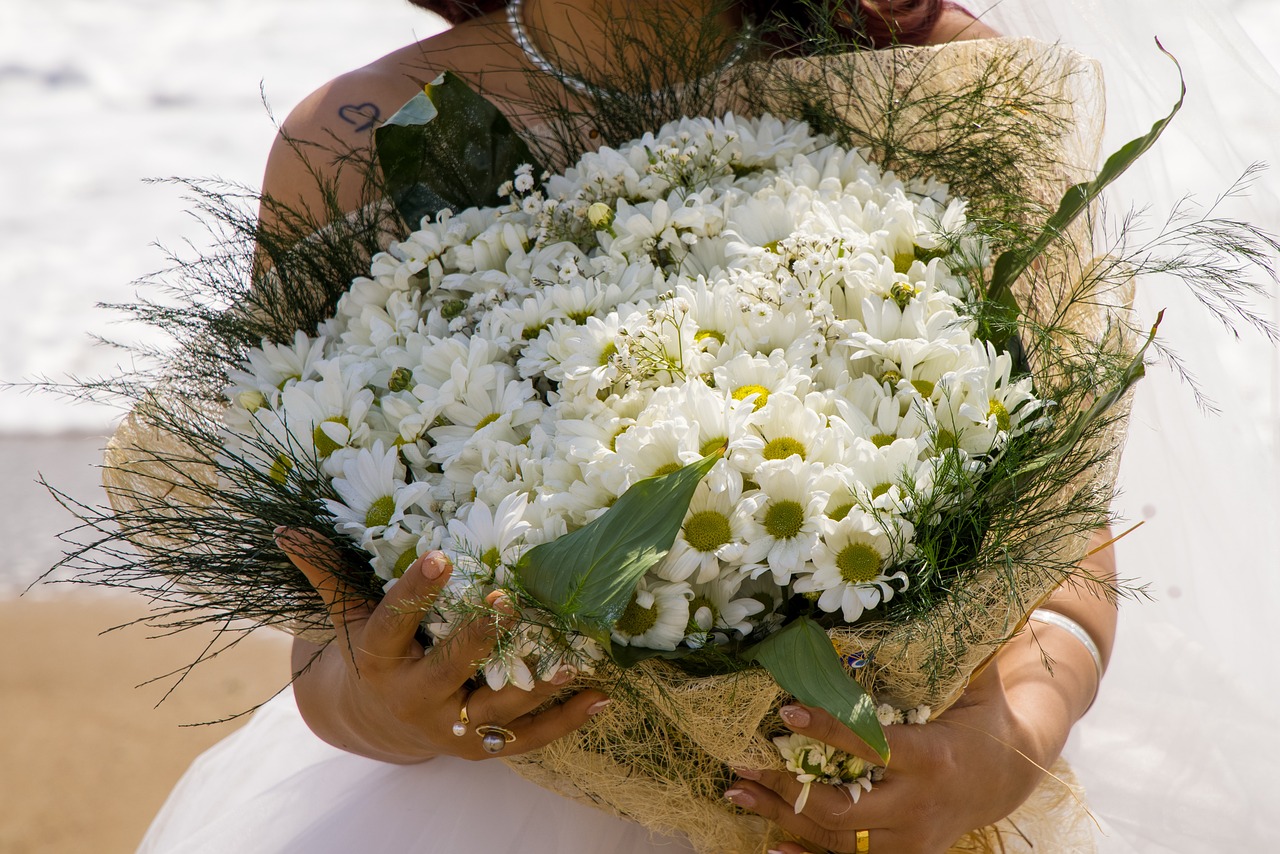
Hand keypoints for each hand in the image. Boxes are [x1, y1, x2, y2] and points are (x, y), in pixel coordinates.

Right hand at [278, 528, 610, 763]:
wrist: (374, 722)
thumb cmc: (369, 651)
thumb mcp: (346, 615)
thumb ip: (326, 572)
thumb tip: (286, 531)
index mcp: (379, 659)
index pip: (392, 623)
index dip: (414, 592)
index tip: (440, 555)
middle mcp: (413, 696)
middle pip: (446, 671)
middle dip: (476, 642)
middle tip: (507, 606)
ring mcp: (451, 726)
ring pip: (496, 711)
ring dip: (536, 685)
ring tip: (574, 657)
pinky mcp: (483, 747)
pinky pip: (528, 739)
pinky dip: (566, 720)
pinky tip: (602, 695)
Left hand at [725, 660, 1049, 853]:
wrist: (1009, 777)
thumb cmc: (982, 715)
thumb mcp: (973, 680)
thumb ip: (946, 650)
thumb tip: (918, 598)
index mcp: (935, 758)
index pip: (873, 747)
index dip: (829, 730)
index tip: (786, 709)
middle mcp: (920, 807)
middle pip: (843, 810)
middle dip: (788, 788)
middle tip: (743, 763)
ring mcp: (912, 841)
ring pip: (838, 840)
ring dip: (782, 818)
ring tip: (737, 793)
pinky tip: (771, 846)